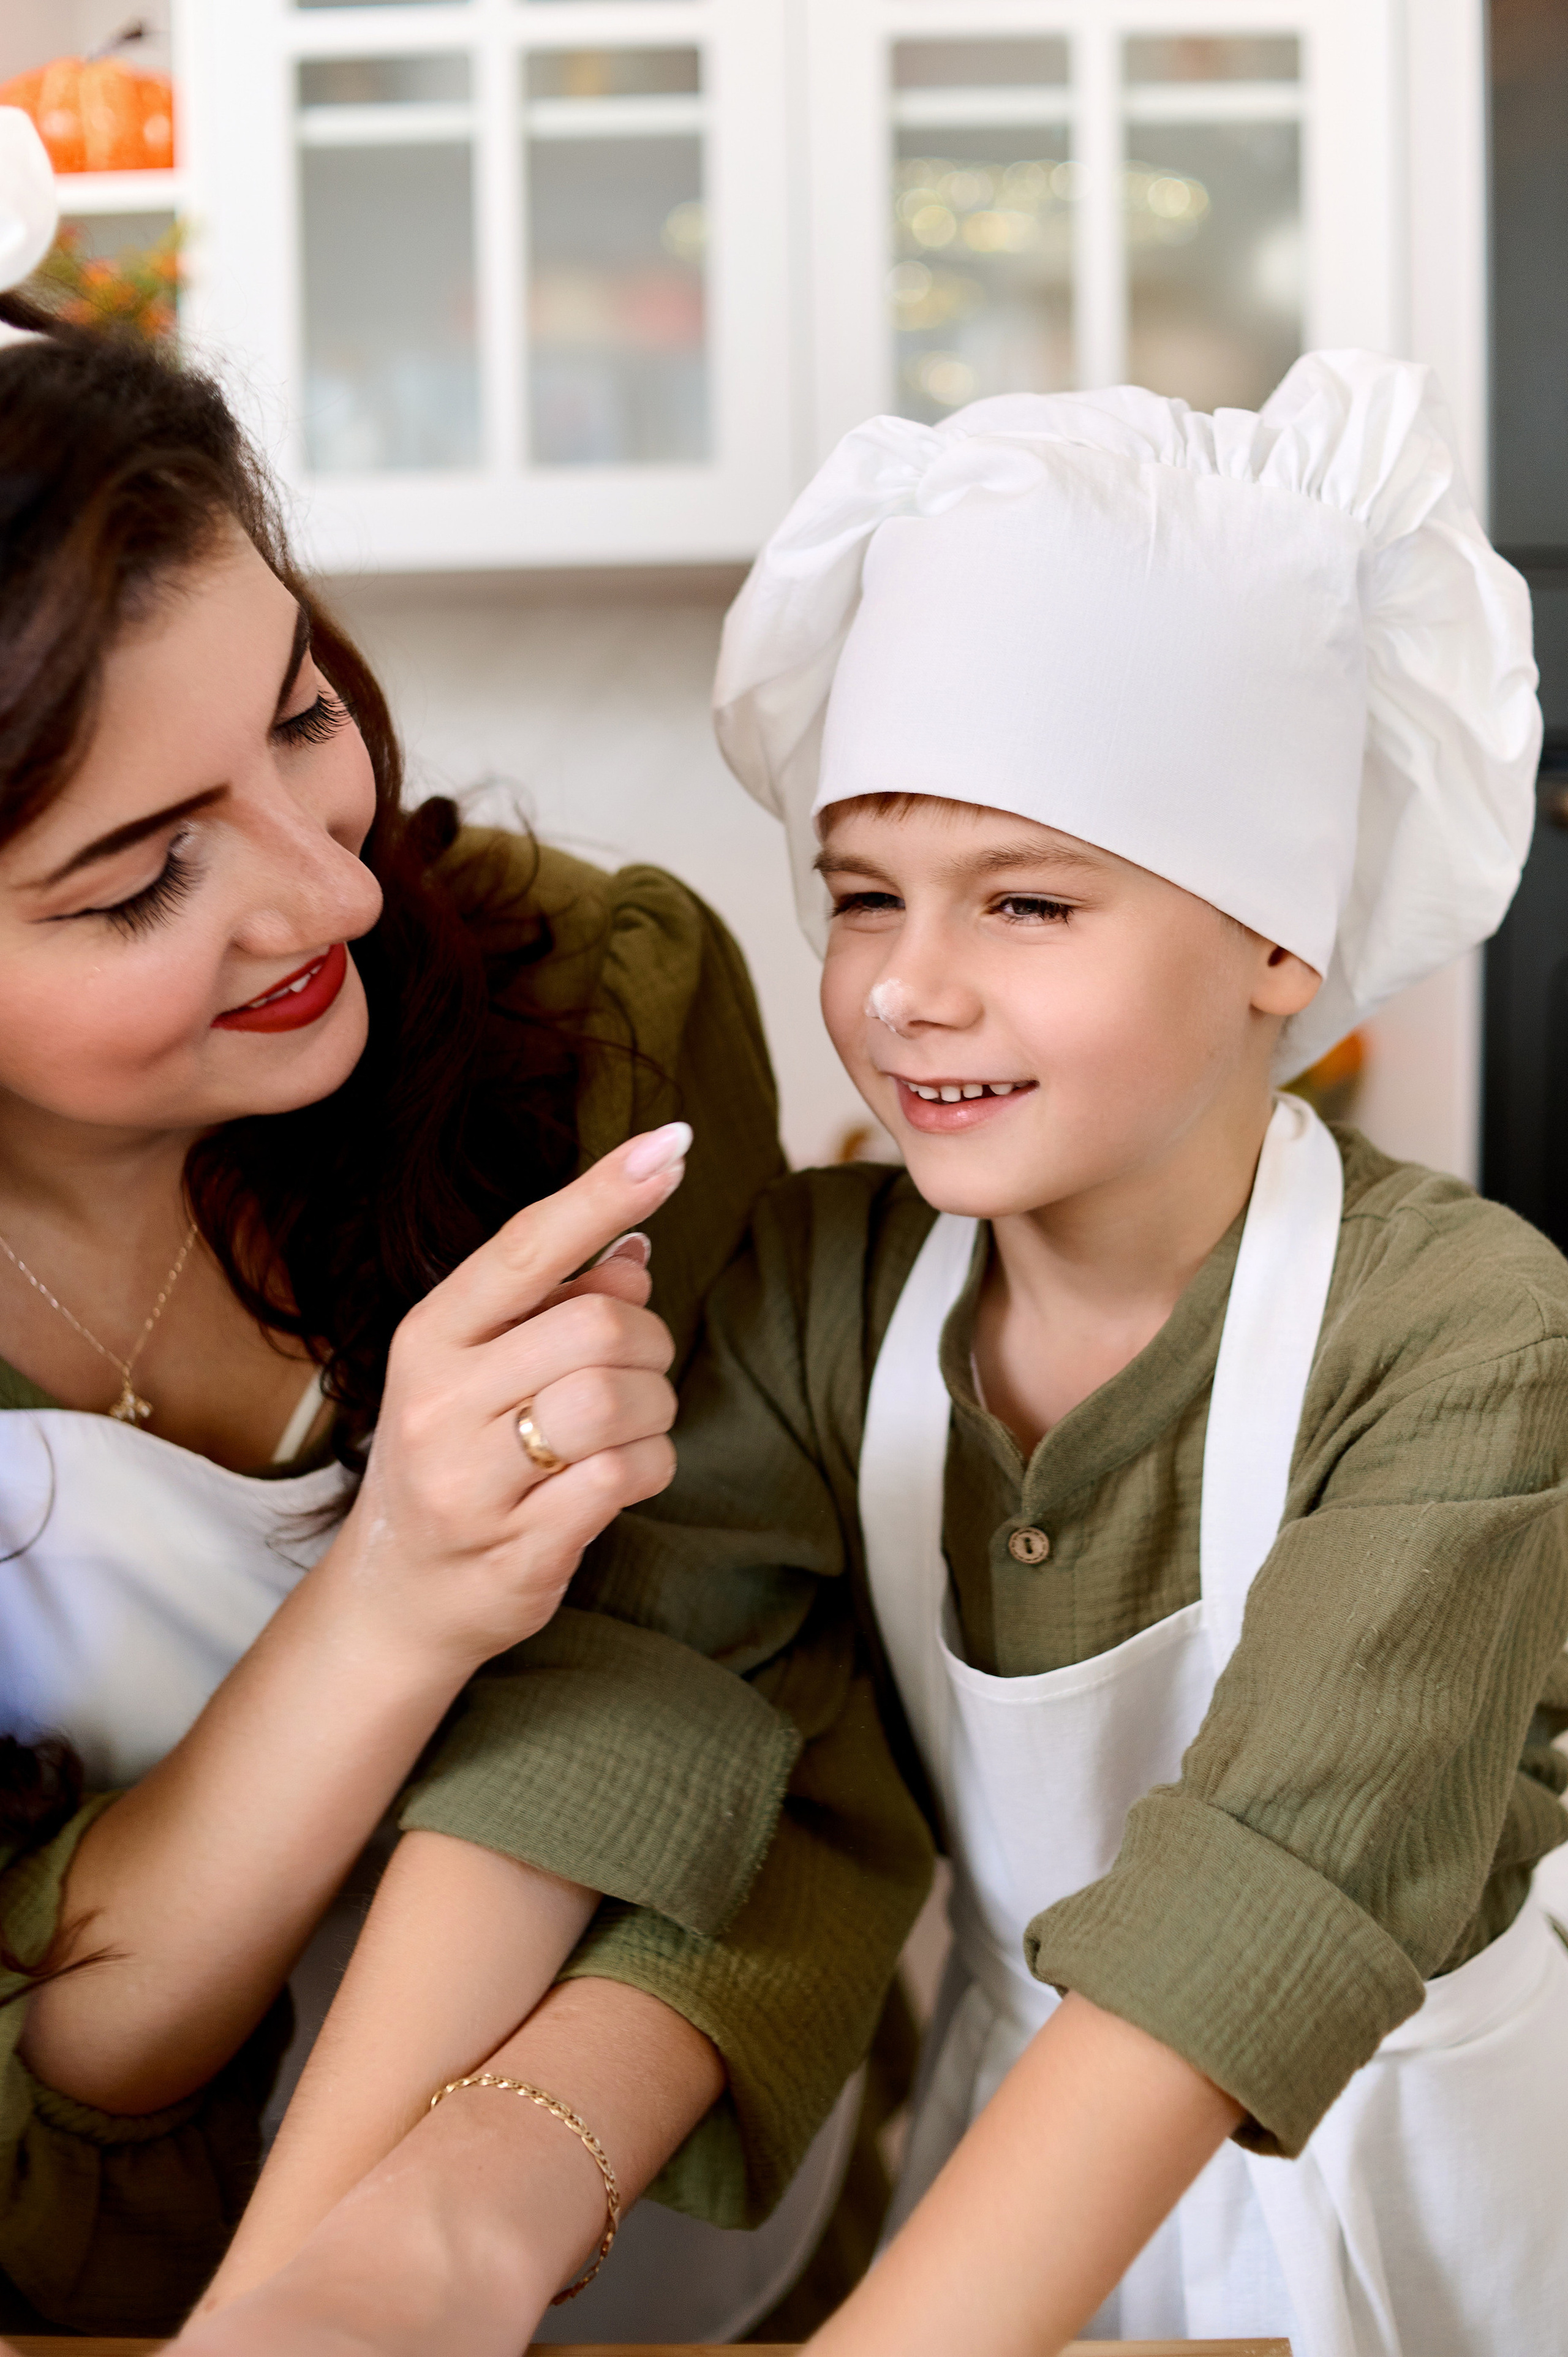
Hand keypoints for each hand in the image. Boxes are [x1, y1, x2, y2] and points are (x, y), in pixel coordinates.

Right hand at [326, 1121, 690, 1672]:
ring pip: (618, 1402)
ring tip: (627, 1429)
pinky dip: (648, 1468)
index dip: (606, 1190)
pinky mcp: (516, 1548)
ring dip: (653, 1411)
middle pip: (599, 1327)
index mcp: (430, 1335)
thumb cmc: (462, 1459)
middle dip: (649, 1346)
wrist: (400, 1598)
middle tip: (638, 1373)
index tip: (671, 1142)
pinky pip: (624, 1478)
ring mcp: (470, 1482)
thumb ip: (558, 1305)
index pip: (527, 1244)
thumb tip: (636, 1251)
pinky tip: (620, 1477)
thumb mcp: (485, 1367)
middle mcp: (439, 1400)